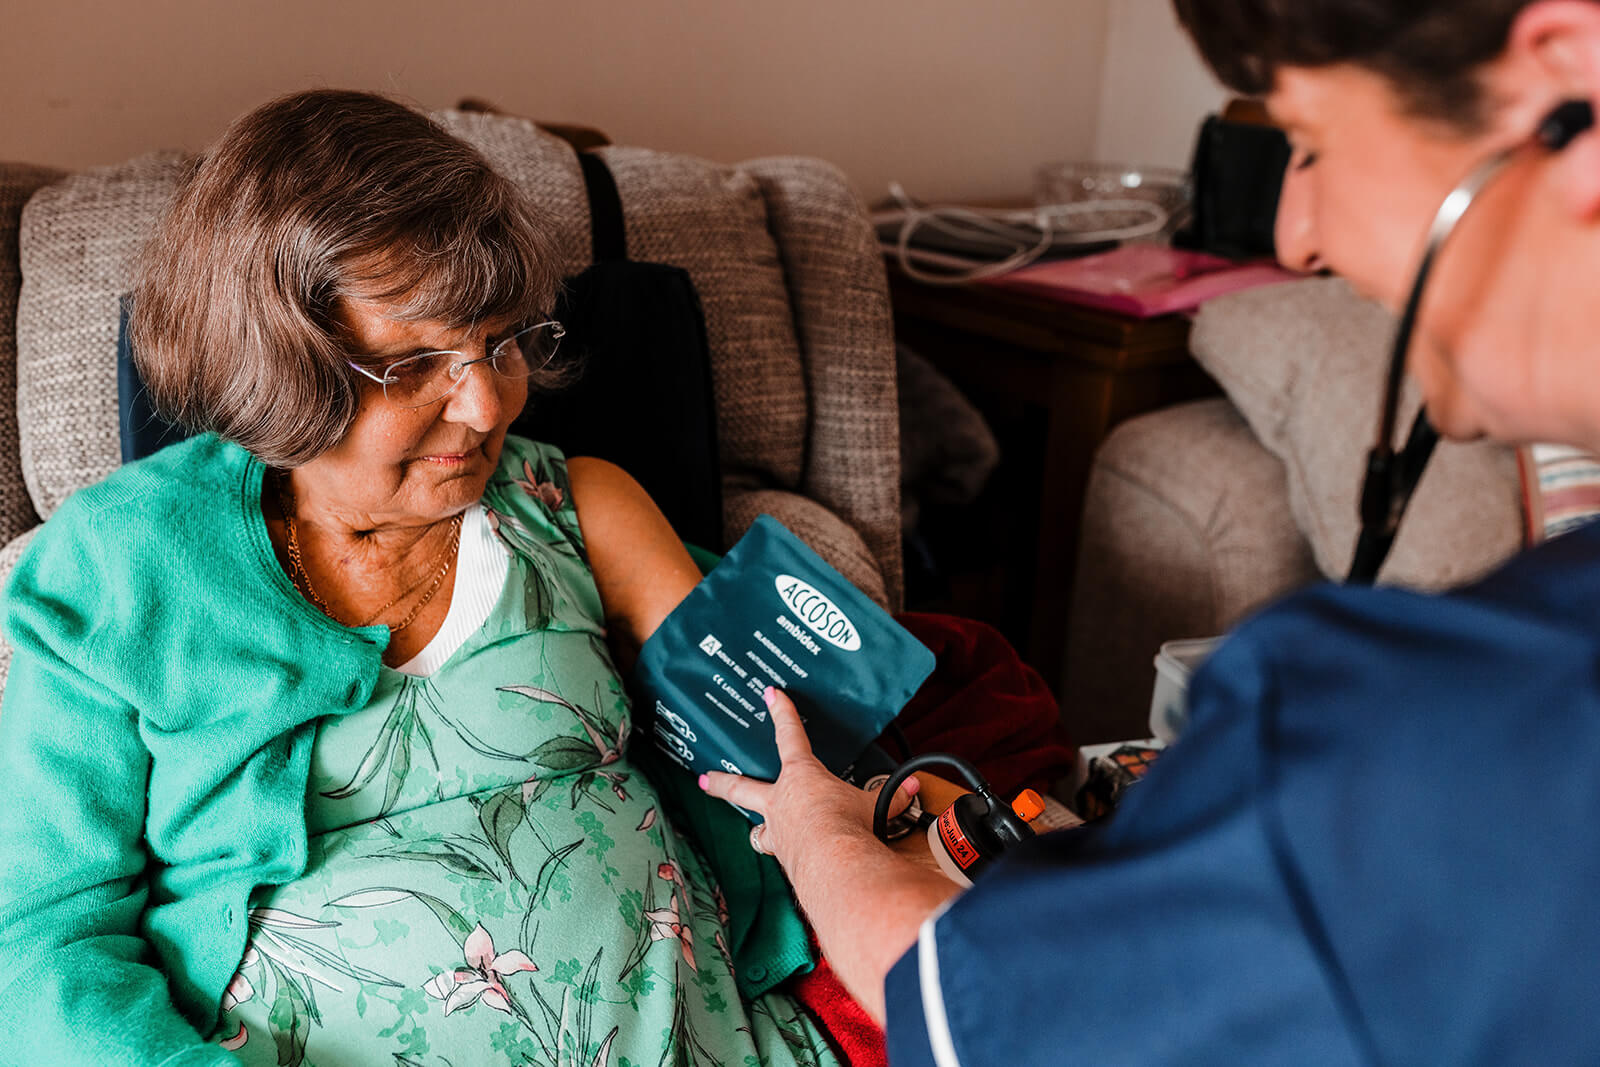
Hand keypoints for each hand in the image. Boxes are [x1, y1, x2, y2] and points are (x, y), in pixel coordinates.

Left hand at [700, 687, 918, 864]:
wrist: (835, 865)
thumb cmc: (849, 826)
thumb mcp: (875, 805)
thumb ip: (891, 797)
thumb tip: (916, 788)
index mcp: (801, 777)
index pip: (790, 736)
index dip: (781, 713)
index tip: (770, 694)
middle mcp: (781, 803)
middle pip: (743, 787)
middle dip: (723, 782)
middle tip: (705, 778)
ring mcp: (778, 833)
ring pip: (757, 828)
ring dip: (757, 828)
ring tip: (757, 833)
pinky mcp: (785, 860)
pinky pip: (780, 854)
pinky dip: (788, 855)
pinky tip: (797, 863)